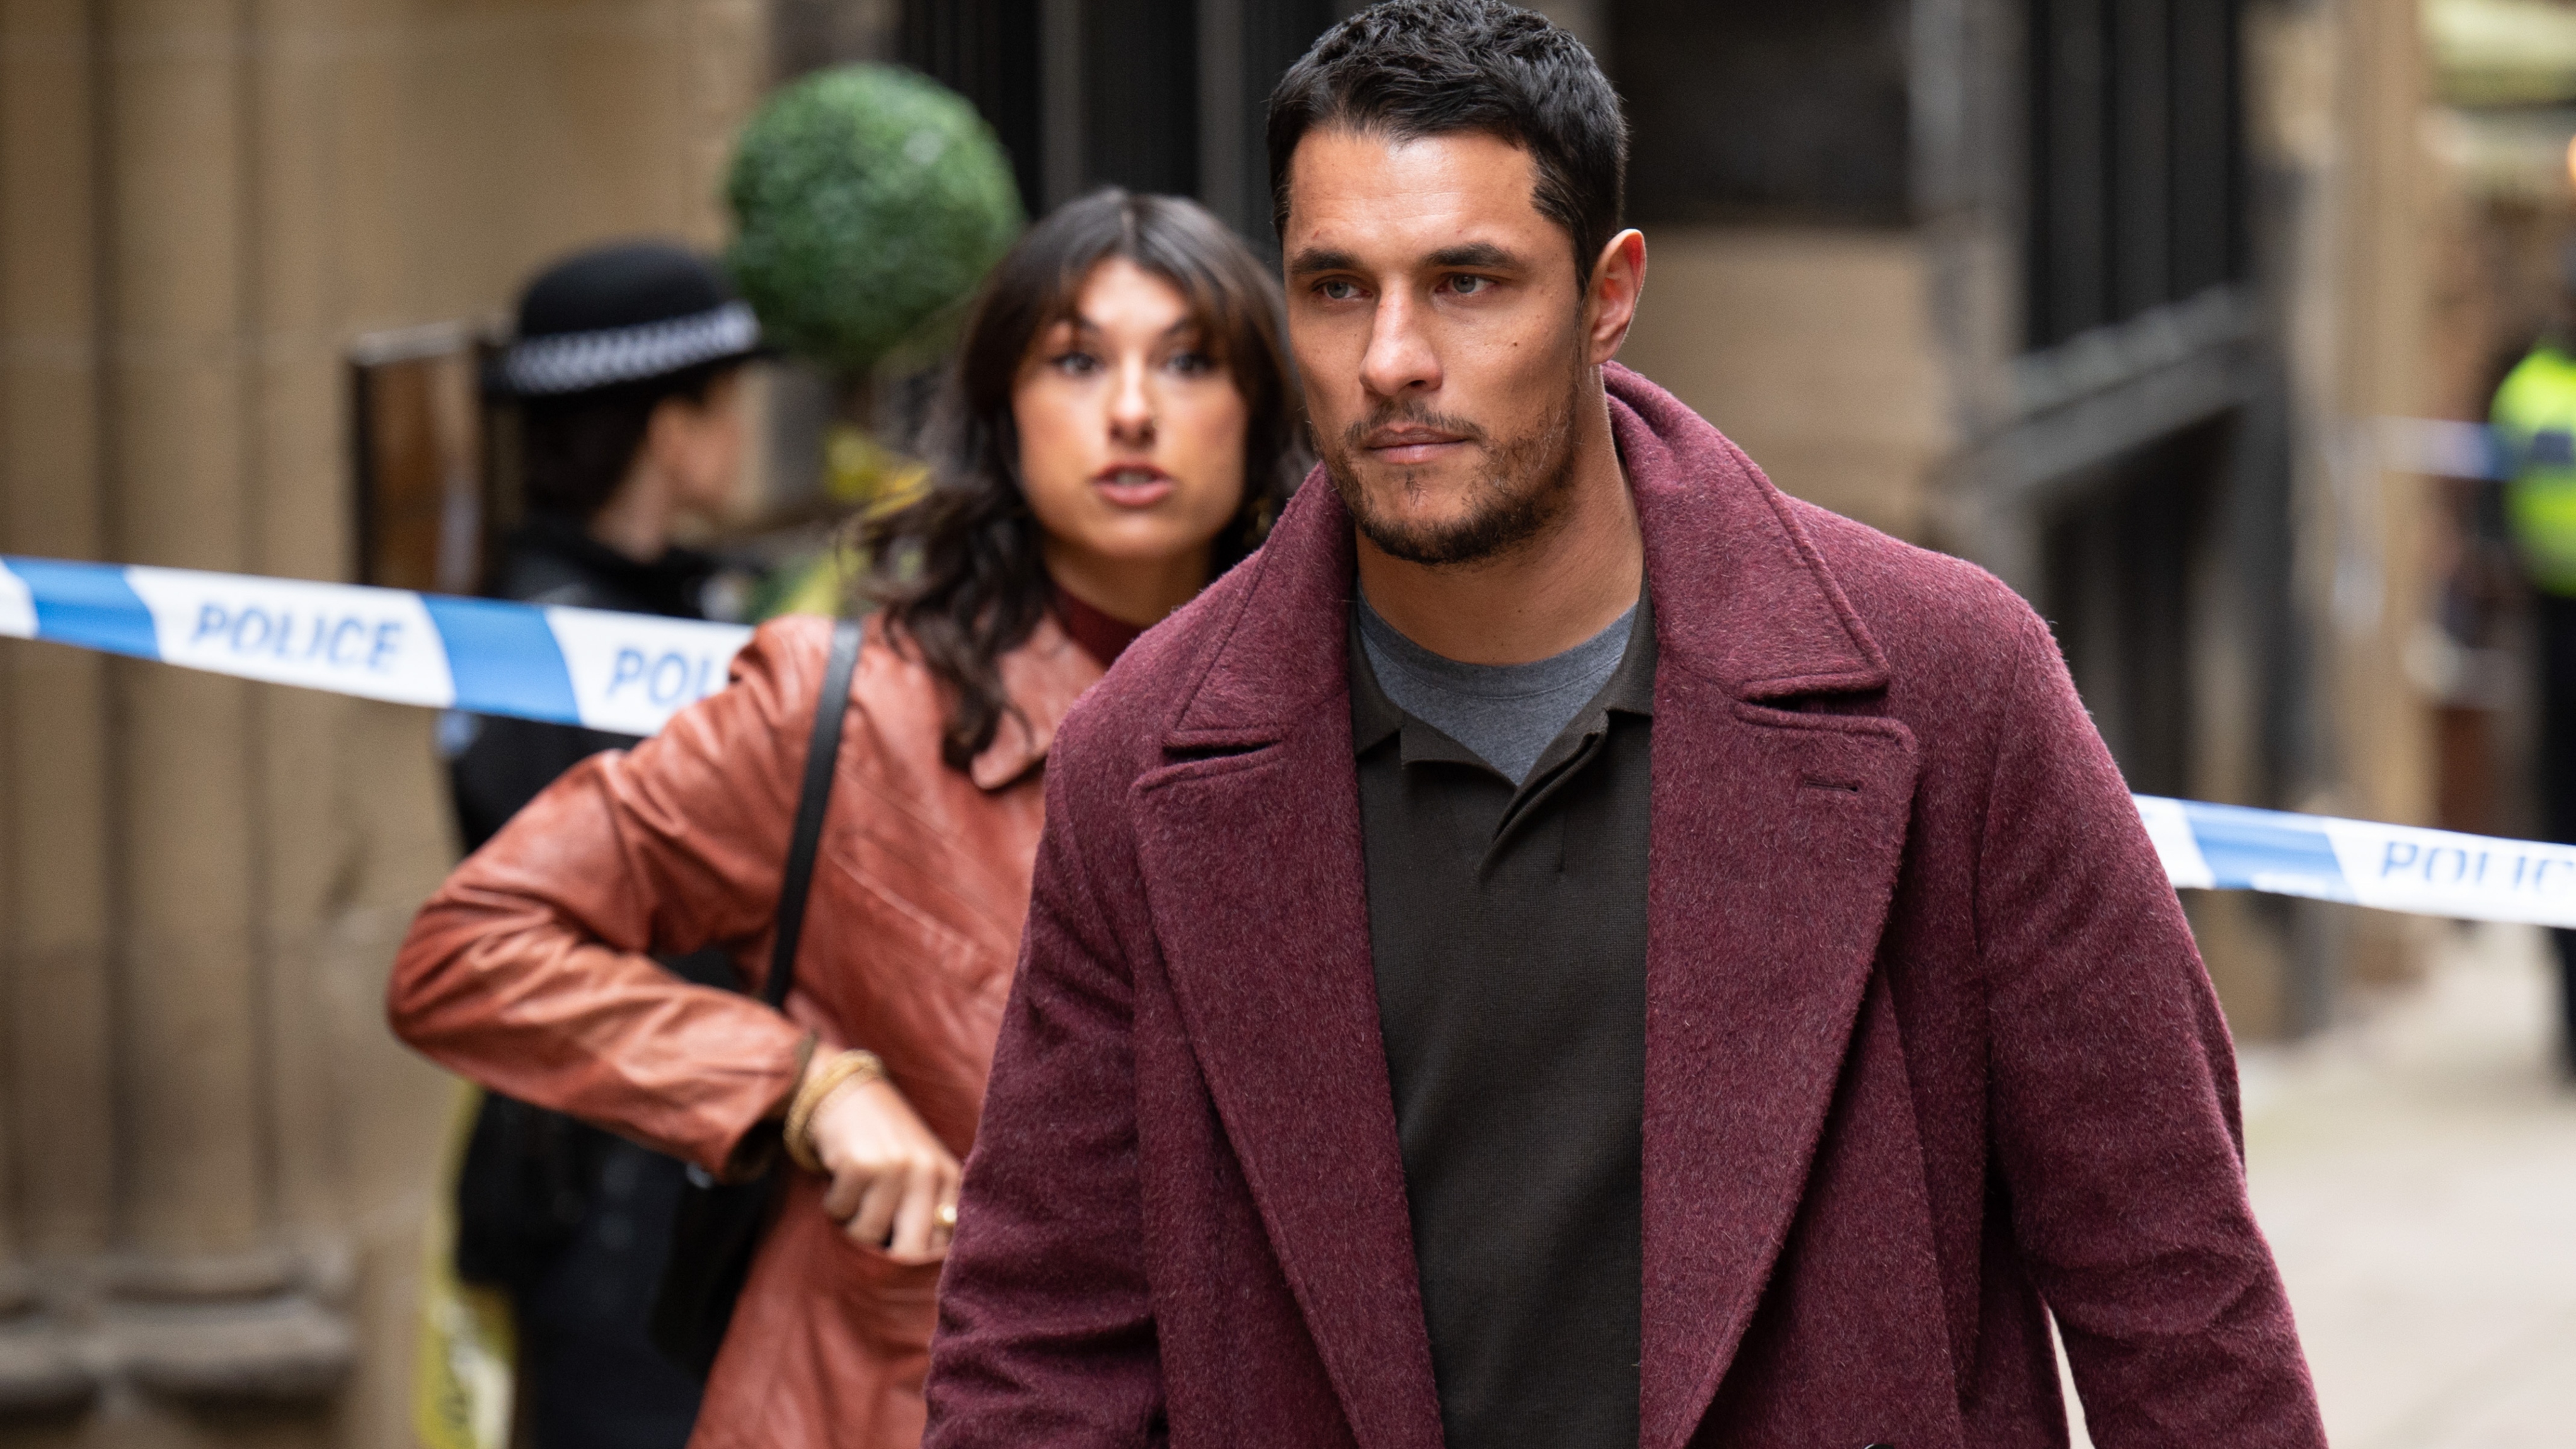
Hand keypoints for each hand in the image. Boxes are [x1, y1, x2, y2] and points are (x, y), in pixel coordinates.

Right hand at [806, 1073, 960, 1261]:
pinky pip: (840, 1212)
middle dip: (883, 1256)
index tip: (897, 1259)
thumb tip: (918, 1275)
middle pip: (909, 1251)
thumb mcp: (920, 1170)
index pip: (944, 1247)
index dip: (917, 1265)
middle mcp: (929, 1173)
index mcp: (950, 1179)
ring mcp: (896, 1168)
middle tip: (871, 1238)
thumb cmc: (886, 1143)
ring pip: (867, 1234)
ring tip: (857, 1195)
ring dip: (852, 1223)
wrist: (848, 1093)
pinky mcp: (861, 1165)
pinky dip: (834, 1204)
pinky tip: (841, 1178)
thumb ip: (928, 1212)